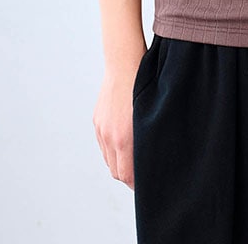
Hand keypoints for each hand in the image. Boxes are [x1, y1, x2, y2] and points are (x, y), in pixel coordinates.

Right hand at [93, 60, 142, 190]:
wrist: (125, 64)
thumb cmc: (145, 87)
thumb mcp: (150, 117)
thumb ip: (147, 141)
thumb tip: (151, 159)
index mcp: (124, 139)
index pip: (126, 176)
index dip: (136, 184)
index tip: (146, 184)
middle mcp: (110, 137)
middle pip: (116, 171)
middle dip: (128, 176)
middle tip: (142, 174)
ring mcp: (101, 129)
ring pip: (108, 159)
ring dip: (119, 162)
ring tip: (134, 158)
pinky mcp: (97, 121)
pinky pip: (103, 144)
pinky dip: (112, 149)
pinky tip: (124, 142)